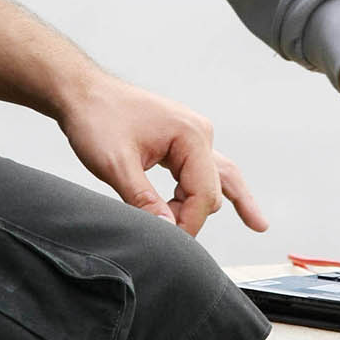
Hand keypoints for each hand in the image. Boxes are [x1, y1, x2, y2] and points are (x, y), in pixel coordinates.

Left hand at [59, 72, 267, 236]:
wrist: (82, 93)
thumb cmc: (97, 119)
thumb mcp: (116, 164)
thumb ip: (143, 199)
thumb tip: (167, 231)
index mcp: (191, 135)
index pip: (204, 194)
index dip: (188, 224)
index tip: (170, 246)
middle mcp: (200, 134)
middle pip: (213, 190)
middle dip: (192, 216)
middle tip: (170, 242)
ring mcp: (194, 137)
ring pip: (218, 179)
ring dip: (207, 205)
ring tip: (257, 223)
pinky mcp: (182, 142)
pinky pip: (204, 171)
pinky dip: (206, 192)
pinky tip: (237, 207)